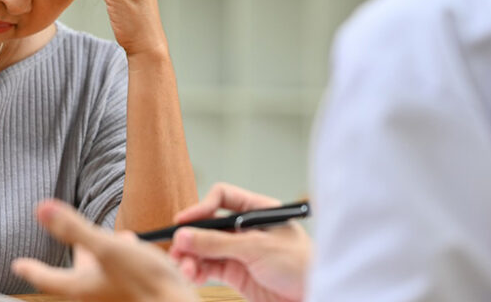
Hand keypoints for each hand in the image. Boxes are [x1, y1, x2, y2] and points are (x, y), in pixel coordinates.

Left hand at [12, 199, 197, 301]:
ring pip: (99, 275)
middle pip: (75, 275)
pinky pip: (118, 278)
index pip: (46, 278)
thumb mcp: (107, 248)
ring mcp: (113, 298)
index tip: (18, 265)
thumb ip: (73, 228)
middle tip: (77, 241)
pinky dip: (120, 262)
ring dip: (102, 256)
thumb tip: (40, 209)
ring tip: (114, 237)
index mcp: (80, 287)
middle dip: (77, 254)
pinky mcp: (131, 297)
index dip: (31, 268)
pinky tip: (133, 248)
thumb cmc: (145, 282)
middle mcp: (94, 297)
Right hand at [168, 183, 311, 301]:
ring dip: (190, 257)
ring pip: (205, 249)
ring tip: (184, 268)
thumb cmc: (301, 265)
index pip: (223, 198)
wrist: (315, 296)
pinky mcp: (237, 273)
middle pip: (209, 226)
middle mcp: (247, 229)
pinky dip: (197, 271)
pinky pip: (209, 268)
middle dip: (191, 237)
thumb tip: (183, 236)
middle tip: (176, 249)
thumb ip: (217, 243)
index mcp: (258, 210)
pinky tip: (192, 276)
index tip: (183, 222)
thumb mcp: (256, 248)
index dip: (202, 207)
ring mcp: (241, 252)